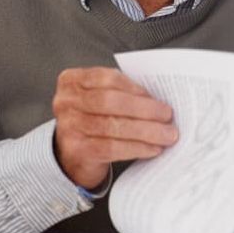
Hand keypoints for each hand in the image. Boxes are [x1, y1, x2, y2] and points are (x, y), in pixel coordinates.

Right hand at [52, 67, 177, 188]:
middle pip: (109, 102)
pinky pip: (111, 148)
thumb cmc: (96, 119)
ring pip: (112, 126)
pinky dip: (136, 148)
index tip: (156, 97)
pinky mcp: (76, 150)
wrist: (74, 154)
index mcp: (73, 80)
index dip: (134, 88)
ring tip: (167, 135)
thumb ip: (124, 93)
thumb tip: (160, 101)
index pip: (107, 78)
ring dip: (146, 131)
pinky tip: (153, 149)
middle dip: (144, 109)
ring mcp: (68, 126)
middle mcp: (65, 101)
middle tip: (168, 116)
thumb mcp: (102, 99)